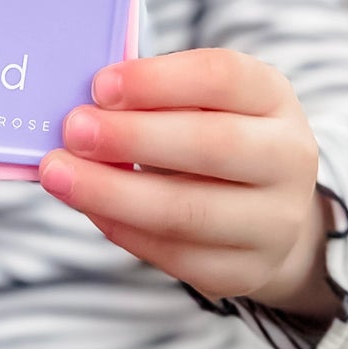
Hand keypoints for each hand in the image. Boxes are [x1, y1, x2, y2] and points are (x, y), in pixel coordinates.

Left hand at [38, 48, 340, 318]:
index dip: (158, 80)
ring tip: (58, 174)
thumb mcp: (202, 100)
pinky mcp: (246, 270)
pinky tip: (88, 206)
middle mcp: (289, 158)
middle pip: (210, 145)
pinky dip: (121, 228)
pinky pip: (173, 254)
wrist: (268, 207)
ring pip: (187, 211)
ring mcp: (275, 221)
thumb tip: (83, 105)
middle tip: (72, 129)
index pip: (222, 78)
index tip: (100, 85)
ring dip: (111, 192)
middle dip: (132, 137)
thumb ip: (153, 96)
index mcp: (273, 98)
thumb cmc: (213, 133)